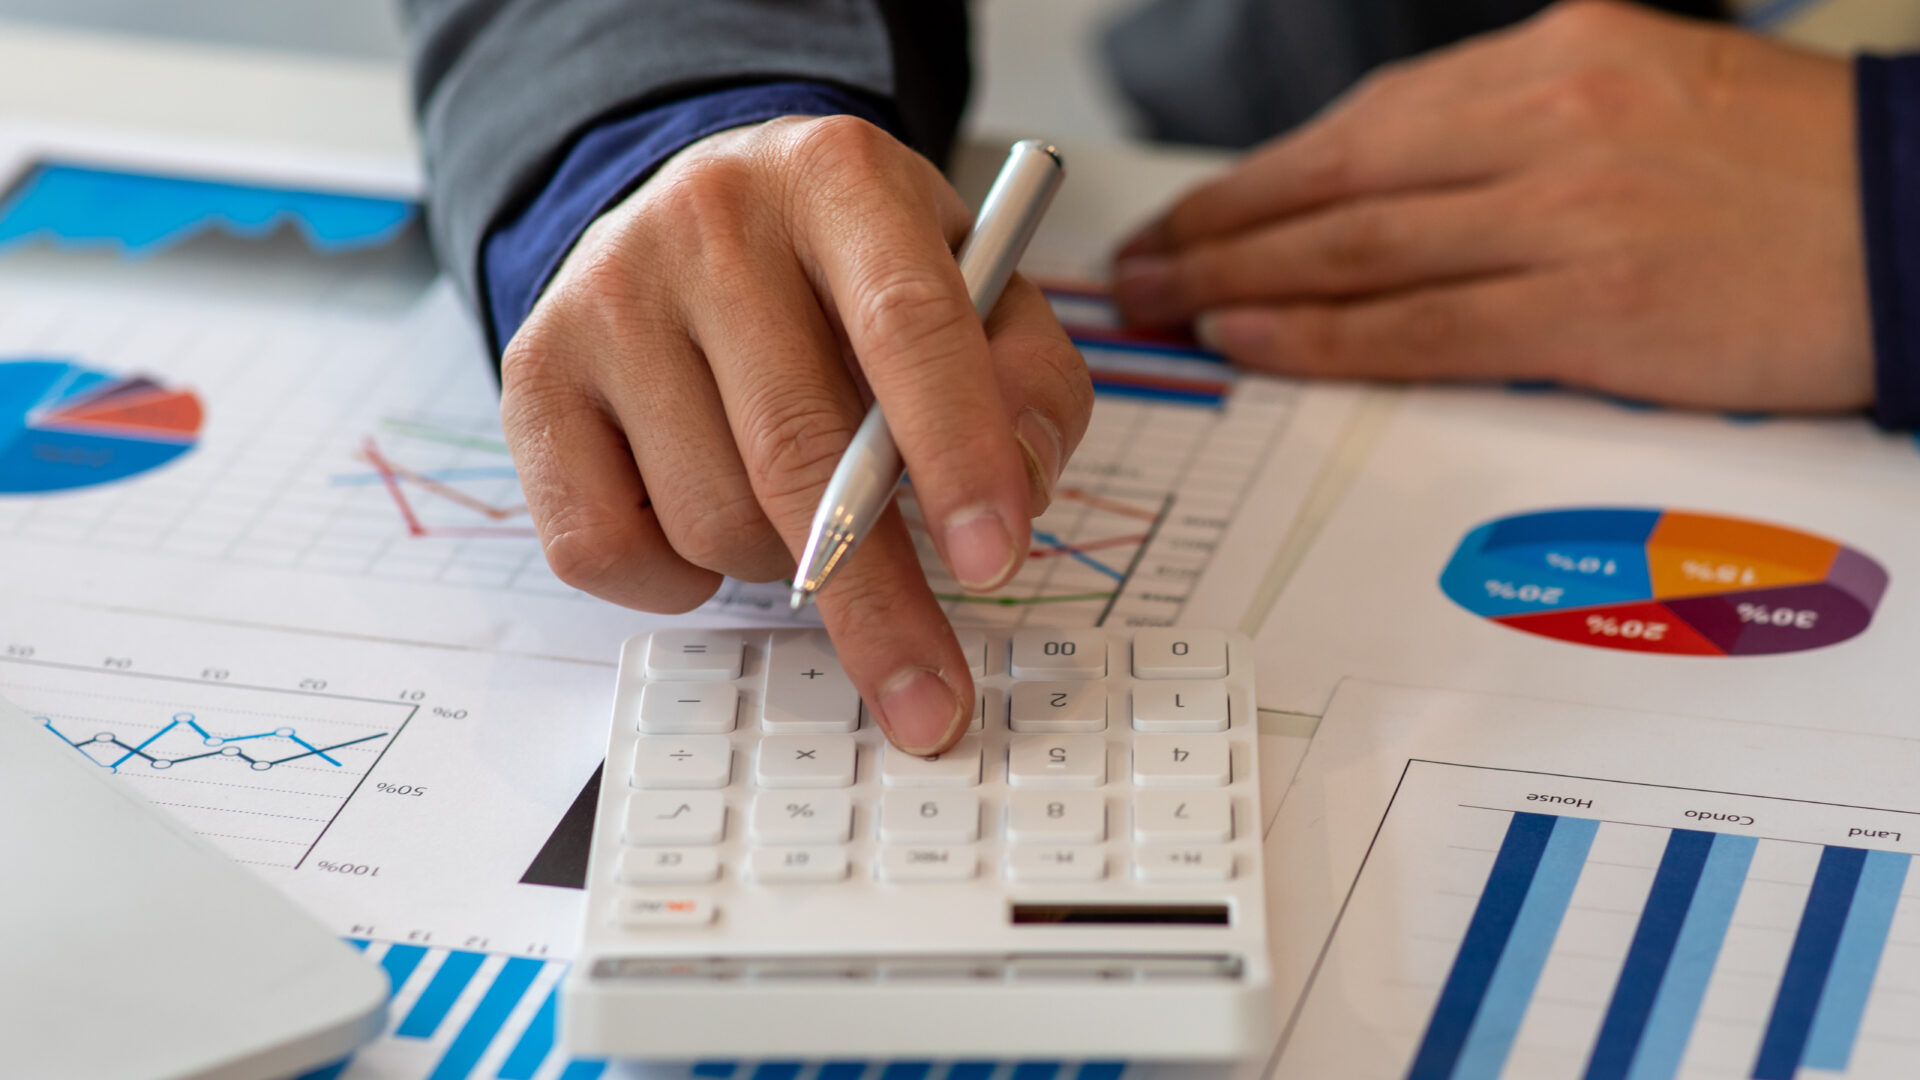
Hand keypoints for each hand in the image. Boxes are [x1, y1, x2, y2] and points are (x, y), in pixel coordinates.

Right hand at [502, 116, 1091, 753]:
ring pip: (708, 515)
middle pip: (797, 449)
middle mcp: (710, 222)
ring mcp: (607, 296)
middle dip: (877, 599)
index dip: (957, 453)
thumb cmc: (853, 273)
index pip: (906, 322)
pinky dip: (674, 584)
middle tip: (929, 696)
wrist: (694, 205)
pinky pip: (601, 548)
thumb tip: (1019, 489)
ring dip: (778, 568)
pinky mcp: (536, 373)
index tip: (993, 563)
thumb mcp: (974, 283)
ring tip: (803, 518)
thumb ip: (1027, 380)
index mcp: (839, 178)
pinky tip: (707, 524)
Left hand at [1113, 0, 1870, 412]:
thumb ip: (1502, 132)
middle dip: (1216, 229)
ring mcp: (1568, 215)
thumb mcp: (1633, 90)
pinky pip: (1419, 328)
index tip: (1187, 213)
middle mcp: (1549, 123)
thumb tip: (1370, 189)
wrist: (1916, 224)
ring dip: (1239, 282)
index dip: (1252, 177)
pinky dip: (1320, 336)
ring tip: (1166, 307)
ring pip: (1356, 253)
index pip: (1360, 126)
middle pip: (1334, 184)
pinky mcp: (1591, 311)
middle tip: (1139, 268)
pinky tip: (1251, 340)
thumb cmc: (1777, 167)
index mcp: (1554, 58)